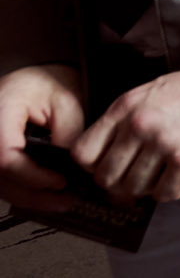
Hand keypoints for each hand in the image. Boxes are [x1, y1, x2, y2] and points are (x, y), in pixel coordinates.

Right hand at [0, 64, 84, 211]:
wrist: (32, 81)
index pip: (5, 156)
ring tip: (63, 201)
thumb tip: (71, 167)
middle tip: (66, 199)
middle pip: (0, 177)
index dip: (32, 175)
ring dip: (30, 197)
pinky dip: (24, 191)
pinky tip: (47, 195)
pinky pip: (2, 182)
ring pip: (0, 185)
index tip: (60, 182)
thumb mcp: (65, 101)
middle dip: (34, 193)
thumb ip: (68, 133)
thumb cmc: (47, 85)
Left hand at [71, 70, 179, 203]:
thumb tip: (101, 160)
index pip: (84, 153)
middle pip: (106, 177)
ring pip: (134, 189)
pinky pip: (164, 193)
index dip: (93, 166)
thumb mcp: (148, 94)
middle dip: (119, 183)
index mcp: (125, 108)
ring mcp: (163, 143)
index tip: (107, 166)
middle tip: (136, 178)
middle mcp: (139, 125)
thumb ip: (121, 121)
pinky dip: (171, 190)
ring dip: (147, 187)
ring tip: (162, 174)